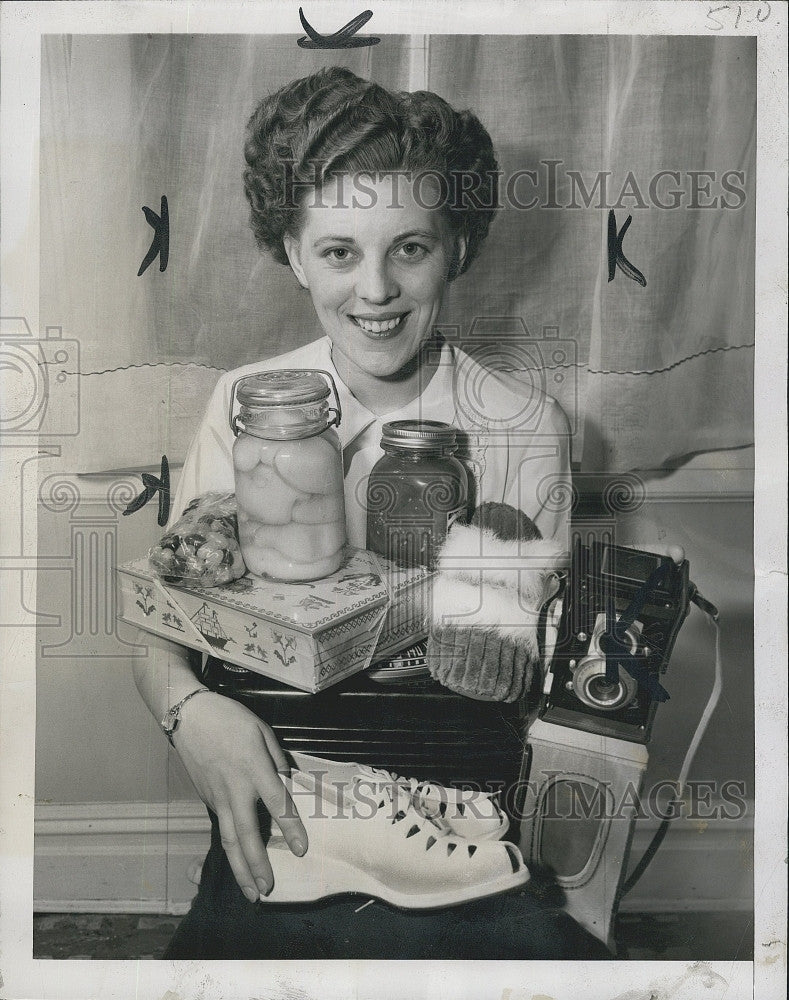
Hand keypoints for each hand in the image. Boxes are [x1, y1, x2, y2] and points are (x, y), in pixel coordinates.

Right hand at [171, 691, 306, 901]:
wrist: (188, 716)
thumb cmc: (229, 718)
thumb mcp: (261, 731)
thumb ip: (277, 760)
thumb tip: (285, 785)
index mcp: (253, 768)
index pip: (276, 803)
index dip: (290, 828)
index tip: (302, 849)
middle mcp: (234, 788)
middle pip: (246, 833)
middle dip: (257, 864)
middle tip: (268, 889)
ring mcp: (216, 796)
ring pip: (228, 839)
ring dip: (239, 868)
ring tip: (251, 891)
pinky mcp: (206, 798)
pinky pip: (221, 826)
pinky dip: (230, 849)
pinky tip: (239, 862)